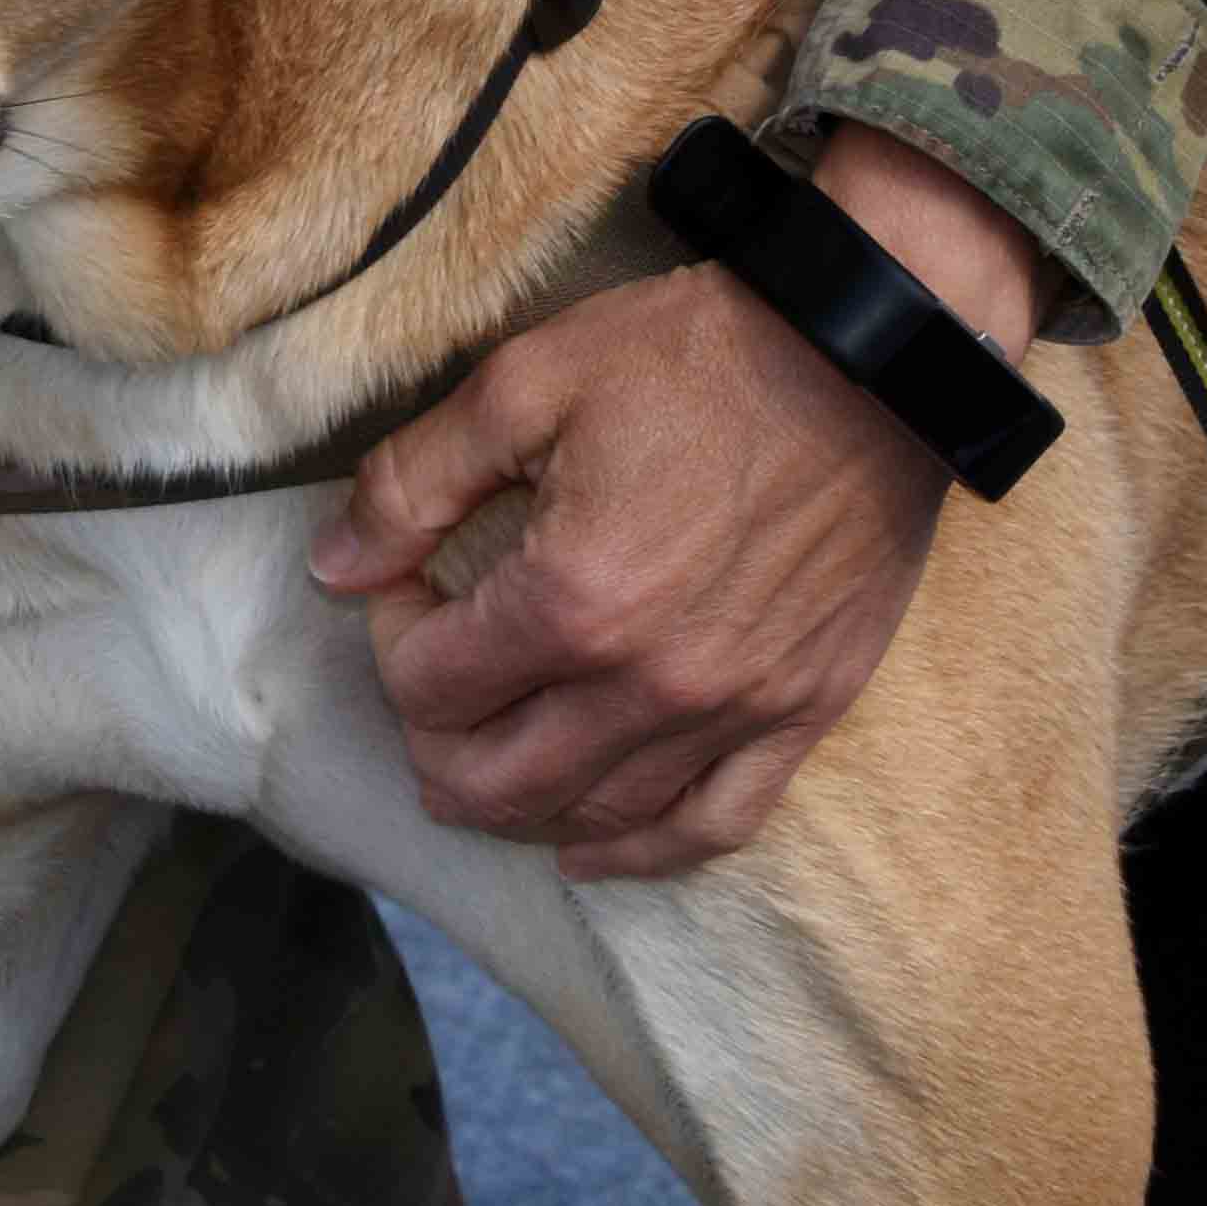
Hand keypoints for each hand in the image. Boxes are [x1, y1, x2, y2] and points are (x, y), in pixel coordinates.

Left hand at [308, 132, 1043, 878]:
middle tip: (431, 684)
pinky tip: (591, 846)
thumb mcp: (528, 381)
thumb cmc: (700, 355)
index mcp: (571, 599)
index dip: (391, 637)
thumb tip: (333, 565)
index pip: (429, 683)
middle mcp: (648, 681)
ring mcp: (733, 709)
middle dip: (434, 743)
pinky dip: (640, 851)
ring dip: (518, 808)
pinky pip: (713, 826)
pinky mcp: (803, 712)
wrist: (874, 354)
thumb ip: (416, 481)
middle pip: (494, 781)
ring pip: (593, 818)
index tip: (404, 584)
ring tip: (485, 764)